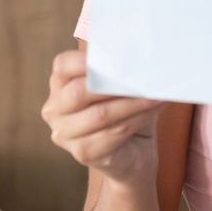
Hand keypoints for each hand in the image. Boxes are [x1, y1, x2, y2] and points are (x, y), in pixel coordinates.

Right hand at [41, 47, 165, 185]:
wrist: (132, 154)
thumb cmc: (124, 112)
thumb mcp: (117, 86)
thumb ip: (118, 70)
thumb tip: (139, 57)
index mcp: (59, 86)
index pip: (63, 66)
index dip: (88, 60)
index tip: (118, 56)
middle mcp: (55, 110)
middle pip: (80, 91)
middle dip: (115, 81)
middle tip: (143, 73)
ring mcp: (66, 135)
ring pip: (101, 114)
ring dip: (134, 101)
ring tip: (157, 91)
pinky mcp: (84, 153)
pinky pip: (114, 132)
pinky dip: (139, 117)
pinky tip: (154, 107)